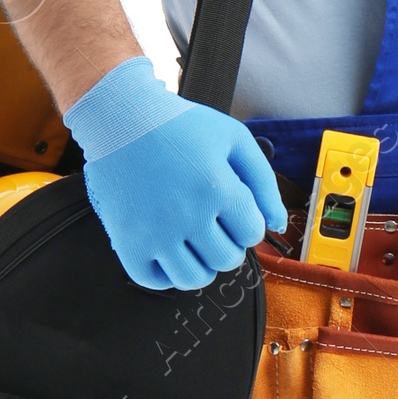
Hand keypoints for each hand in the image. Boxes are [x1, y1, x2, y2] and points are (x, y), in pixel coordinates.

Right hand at [65, 57, 285, 291]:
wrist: (118, 118)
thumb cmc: (178, 125)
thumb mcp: (233, 138)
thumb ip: (264, 182)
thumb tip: (279, 225)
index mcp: (217, 188)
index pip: (252, 234)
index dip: (247, 223)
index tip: (232, 211)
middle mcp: (187, 215)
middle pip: (227, 259)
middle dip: (228, 244)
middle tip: (212, 224)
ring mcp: (155, 233)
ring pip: (194, 279)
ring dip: (202, 264)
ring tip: (193, 242)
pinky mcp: (127, 242)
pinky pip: (154, 281)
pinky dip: (166, 274)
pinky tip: (167, 251)